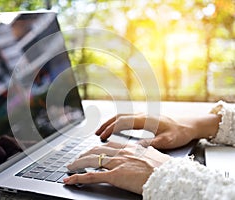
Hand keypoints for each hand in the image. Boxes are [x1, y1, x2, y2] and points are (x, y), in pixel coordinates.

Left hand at [64, 142, 169, 193]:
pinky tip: (70, 179)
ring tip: (70, 167)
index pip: (107, 145)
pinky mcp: (115, 175)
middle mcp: (121, 152)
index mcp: (130, 147)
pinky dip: (78, 177)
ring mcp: (117, 163)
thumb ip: (145, 151)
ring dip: (77, 164)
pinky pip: (92, 175)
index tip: (90, 151)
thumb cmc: (164, 168)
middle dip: (83, 154)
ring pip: (91, 160)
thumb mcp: (153, 155)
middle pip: (96, 150)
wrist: (170, 176)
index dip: (96, 148)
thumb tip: (145, 150)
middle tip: (76, 159)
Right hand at [95, 113, 220, 148]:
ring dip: (110, 122)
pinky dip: (117, 122)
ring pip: (122, 116)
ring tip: (102, 130)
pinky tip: (115, 128)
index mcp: (146, 120)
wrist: (189, 125)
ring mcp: (143, 115)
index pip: (123, 122)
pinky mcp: (145, 118)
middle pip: (119, 117)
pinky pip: (127, 117)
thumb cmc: (180, 132)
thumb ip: (151, 143)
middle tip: (96, 133)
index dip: (111, 129)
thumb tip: (135, 147)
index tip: (102, 136)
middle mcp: (142, 115)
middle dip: (106, 124)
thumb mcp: (167, 140)